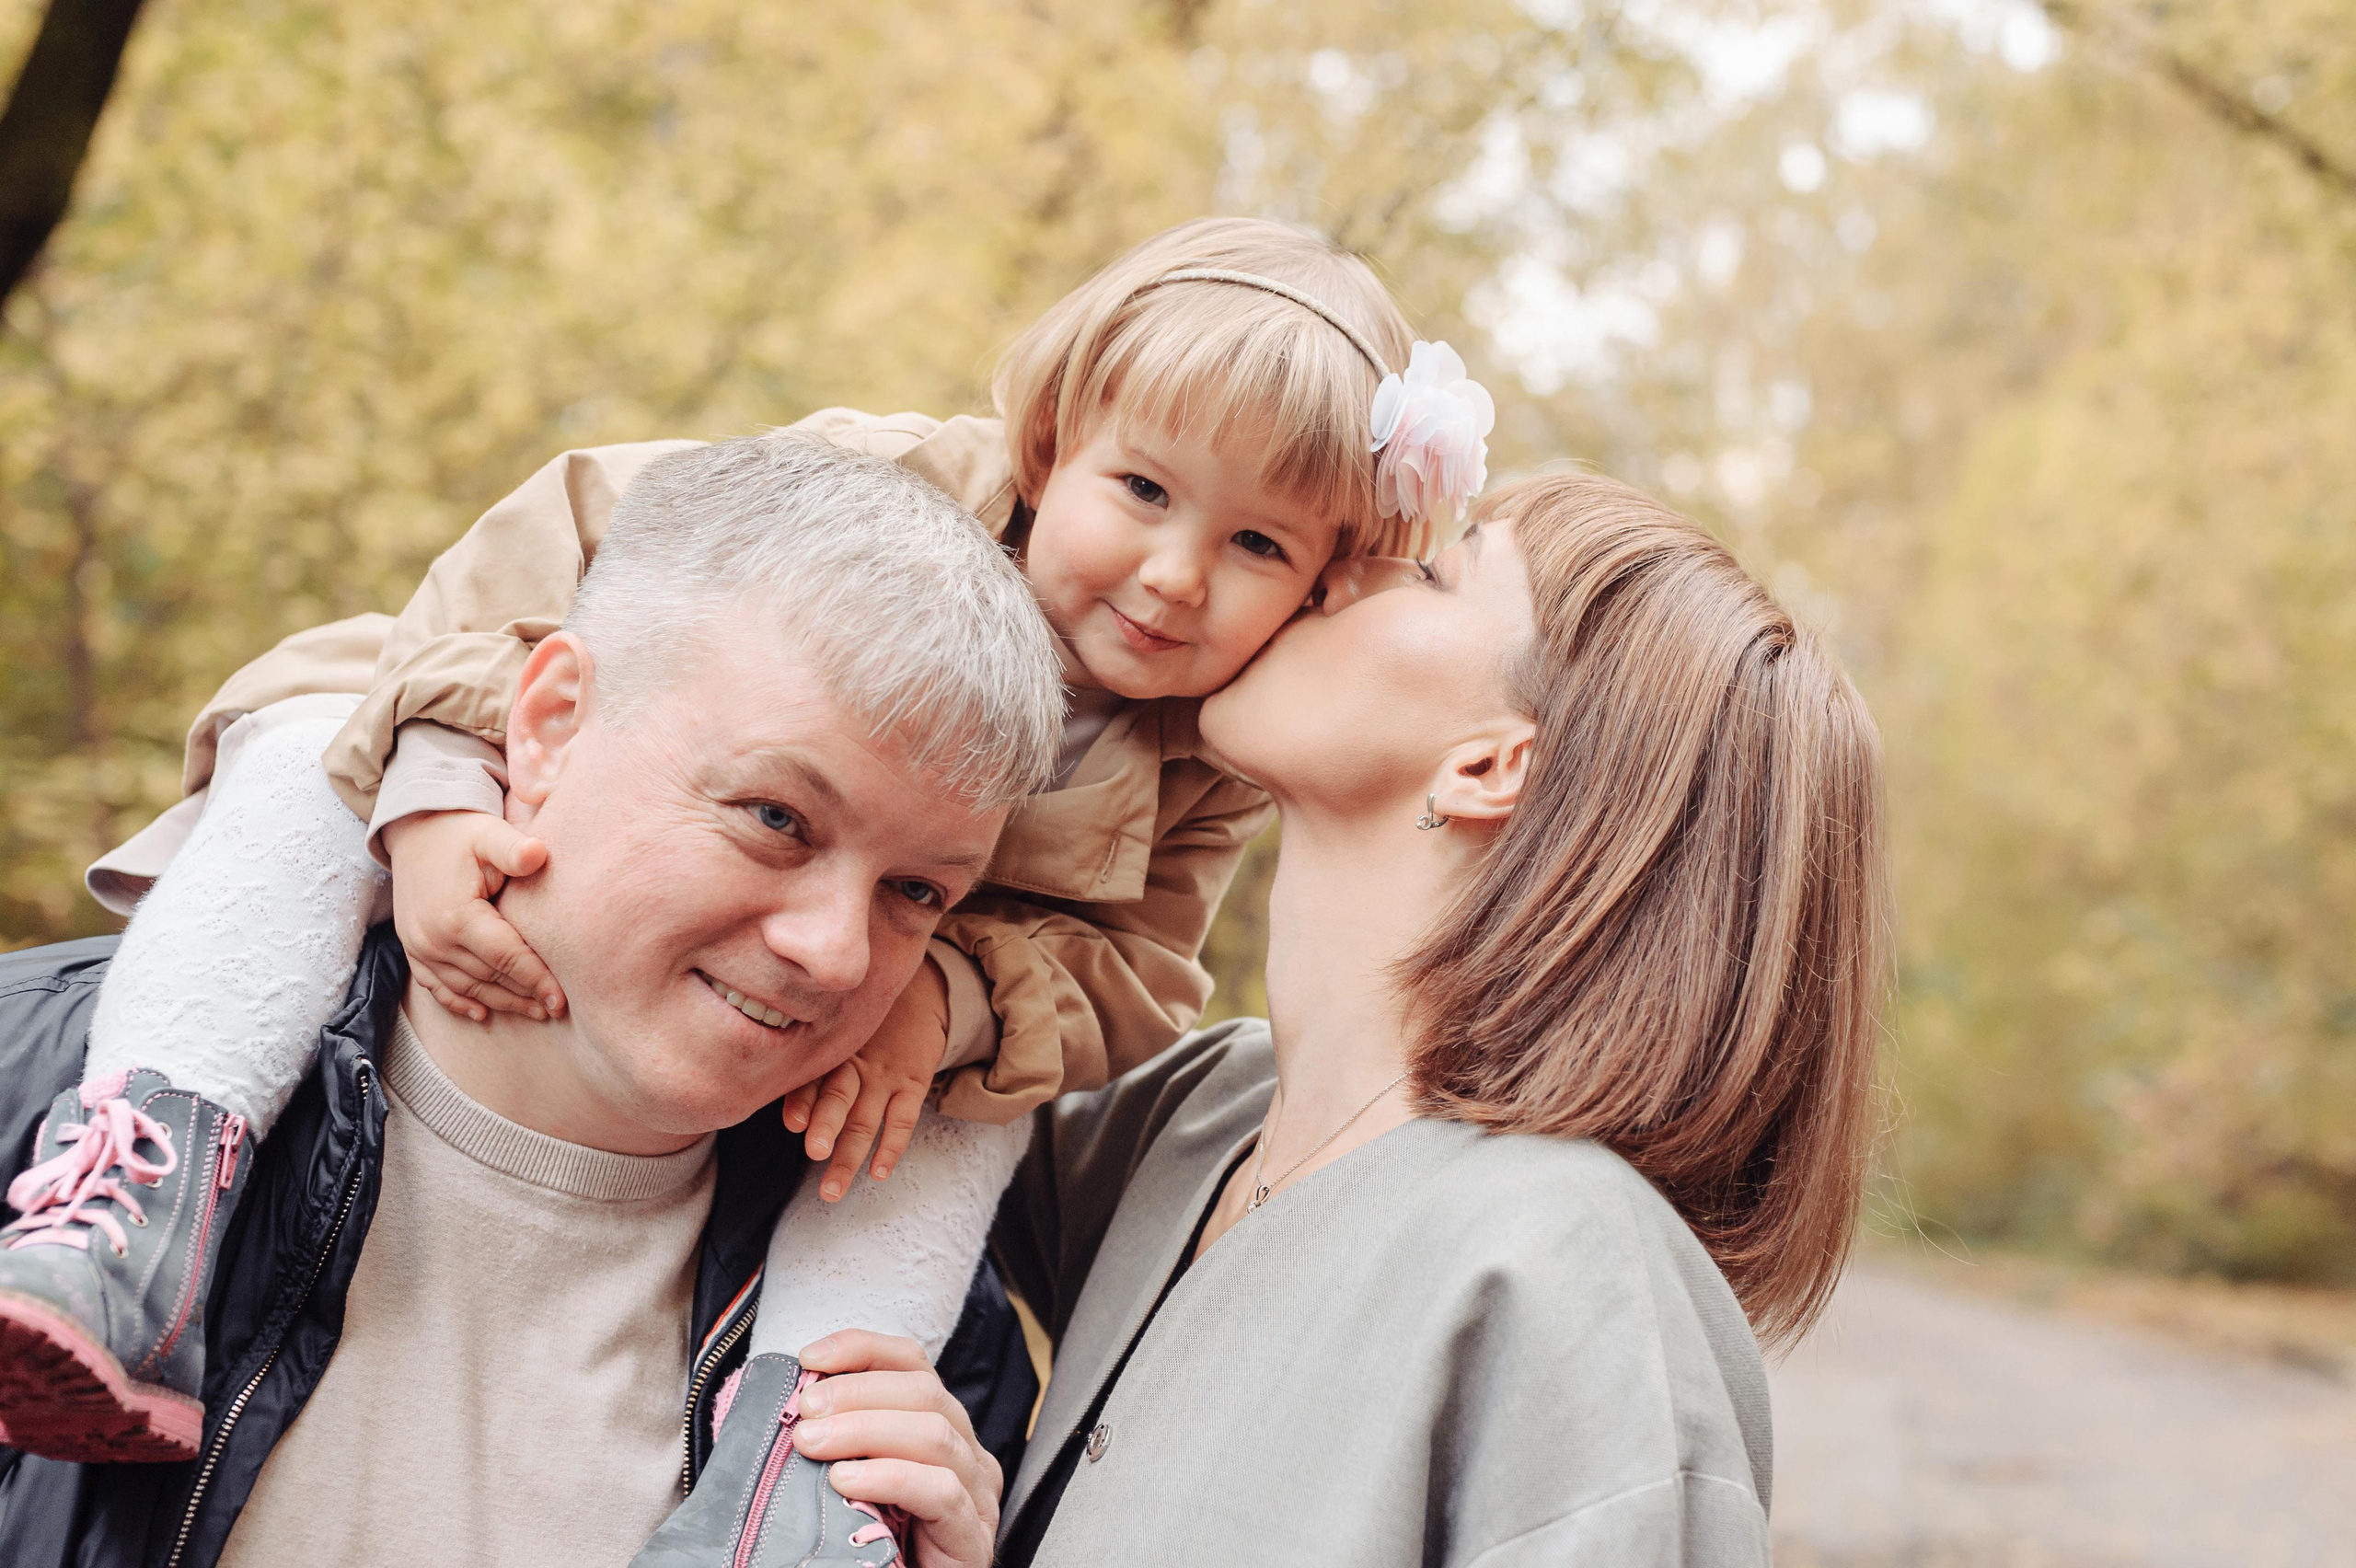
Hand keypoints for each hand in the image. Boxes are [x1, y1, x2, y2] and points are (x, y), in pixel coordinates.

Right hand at [384, 809, 565, 1023]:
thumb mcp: (490, 834)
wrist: (417, 828)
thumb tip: (539, 853)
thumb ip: (513, 848)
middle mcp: (434, 939)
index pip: (506, 957)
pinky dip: (458, 1002)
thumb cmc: (462, 832)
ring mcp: (419, 947)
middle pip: (489, 978)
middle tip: (557, 1009)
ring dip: (500, 1002)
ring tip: (533, 1011)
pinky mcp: (412, 948)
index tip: (563, 1000)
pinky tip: (482, 1014)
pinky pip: (435, 986)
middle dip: (524, 995)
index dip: (536, 980)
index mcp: (457, 916)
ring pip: (466, 987)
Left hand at [781, 957, 948, 1198]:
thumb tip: (760, 1088)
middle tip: (816, 1153)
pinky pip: (903, 1119)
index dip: (802, 1100)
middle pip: (839, 1098)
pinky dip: (891, 1147)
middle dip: (827, 1127)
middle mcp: (856, 1062)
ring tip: (832, 1189)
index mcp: (831, 1050)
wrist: (922, 991)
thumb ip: (805, 1054)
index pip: (813, 1077)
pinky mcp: (913, 1082)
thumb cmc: (864, 1020)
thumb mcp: (835, 1024)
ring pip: (866, 1119)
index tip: (791, 1124)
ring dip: (849, 1155)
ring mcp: (886, 1075)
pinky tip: (878, 1172)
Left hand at [794, 1332, 1001, 1567]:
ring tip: (812, 1443)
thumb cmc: (873, 1542)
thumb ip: (840, 1440)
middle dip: (857, 1392)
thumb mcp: (854, 1477)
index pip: (912, 1364)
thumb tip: (793, 1402)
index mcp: (942, 1427)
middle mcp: (968, 1453)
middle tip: (804, 1410)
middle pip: (924, 1393)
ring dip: (864, 1430)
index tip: (810, 1357)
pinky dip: (890, 1477)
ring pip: (934, 1435)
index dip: (863, 1349)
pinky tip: (845, 1481)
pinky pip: (941, 1491)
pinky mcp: (973, 1537)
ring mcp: (979, 1495)